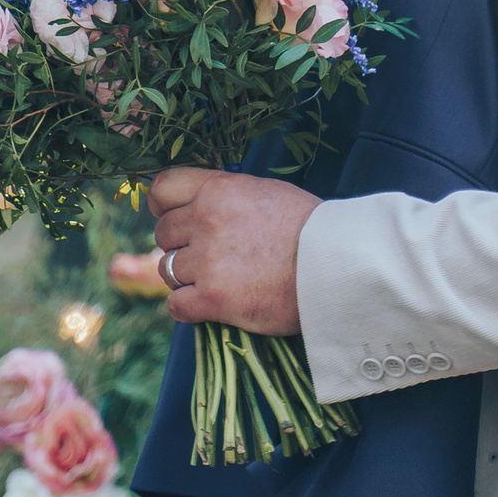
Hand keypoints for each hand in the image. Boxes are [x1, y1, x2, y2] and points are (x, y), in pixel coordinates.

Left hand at [150, 167, 317, 335]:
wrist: (335, 266)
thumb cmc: (310, 229)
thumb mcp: (266, 193)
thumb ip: (228, 197)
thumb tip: (200, 206)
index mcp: (220, 190)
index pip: (163, 188)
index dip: (162, 205)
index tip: (169, 215)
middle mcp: (206, 220)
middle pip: (163, 233)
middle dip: (181, 244)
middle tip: (209, 256)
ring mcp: (207, 261)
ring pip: (168, 269)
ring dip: (186, 277)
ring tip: (218, 279)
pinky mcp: (212, 299)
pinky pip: (175, 306)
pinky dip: (189, 307)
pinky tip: (210, 305)